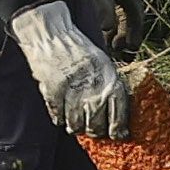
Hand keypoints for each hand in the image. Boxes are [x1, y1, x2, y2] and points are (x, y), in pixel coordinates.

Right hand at [9, 1, 135, 138]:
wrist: (50, 34)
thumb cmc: (79, 49)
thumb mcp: (103, 63)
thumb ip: (110, 86)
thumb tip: (117, 115)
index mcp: (109, 77)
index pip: (118, 112)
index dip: (118, 128)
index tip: (117, 135)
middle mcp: (92, 84)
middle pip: (96, 122)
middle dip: (95, 131)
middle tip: (92, 131)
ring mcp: (71, 88)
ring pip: (76, 122)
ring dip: (76, 127)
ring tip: (75, 127)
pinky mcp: (52, 89)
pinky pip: (57, 114)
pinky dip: (59, 119)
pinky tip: (61, 118)